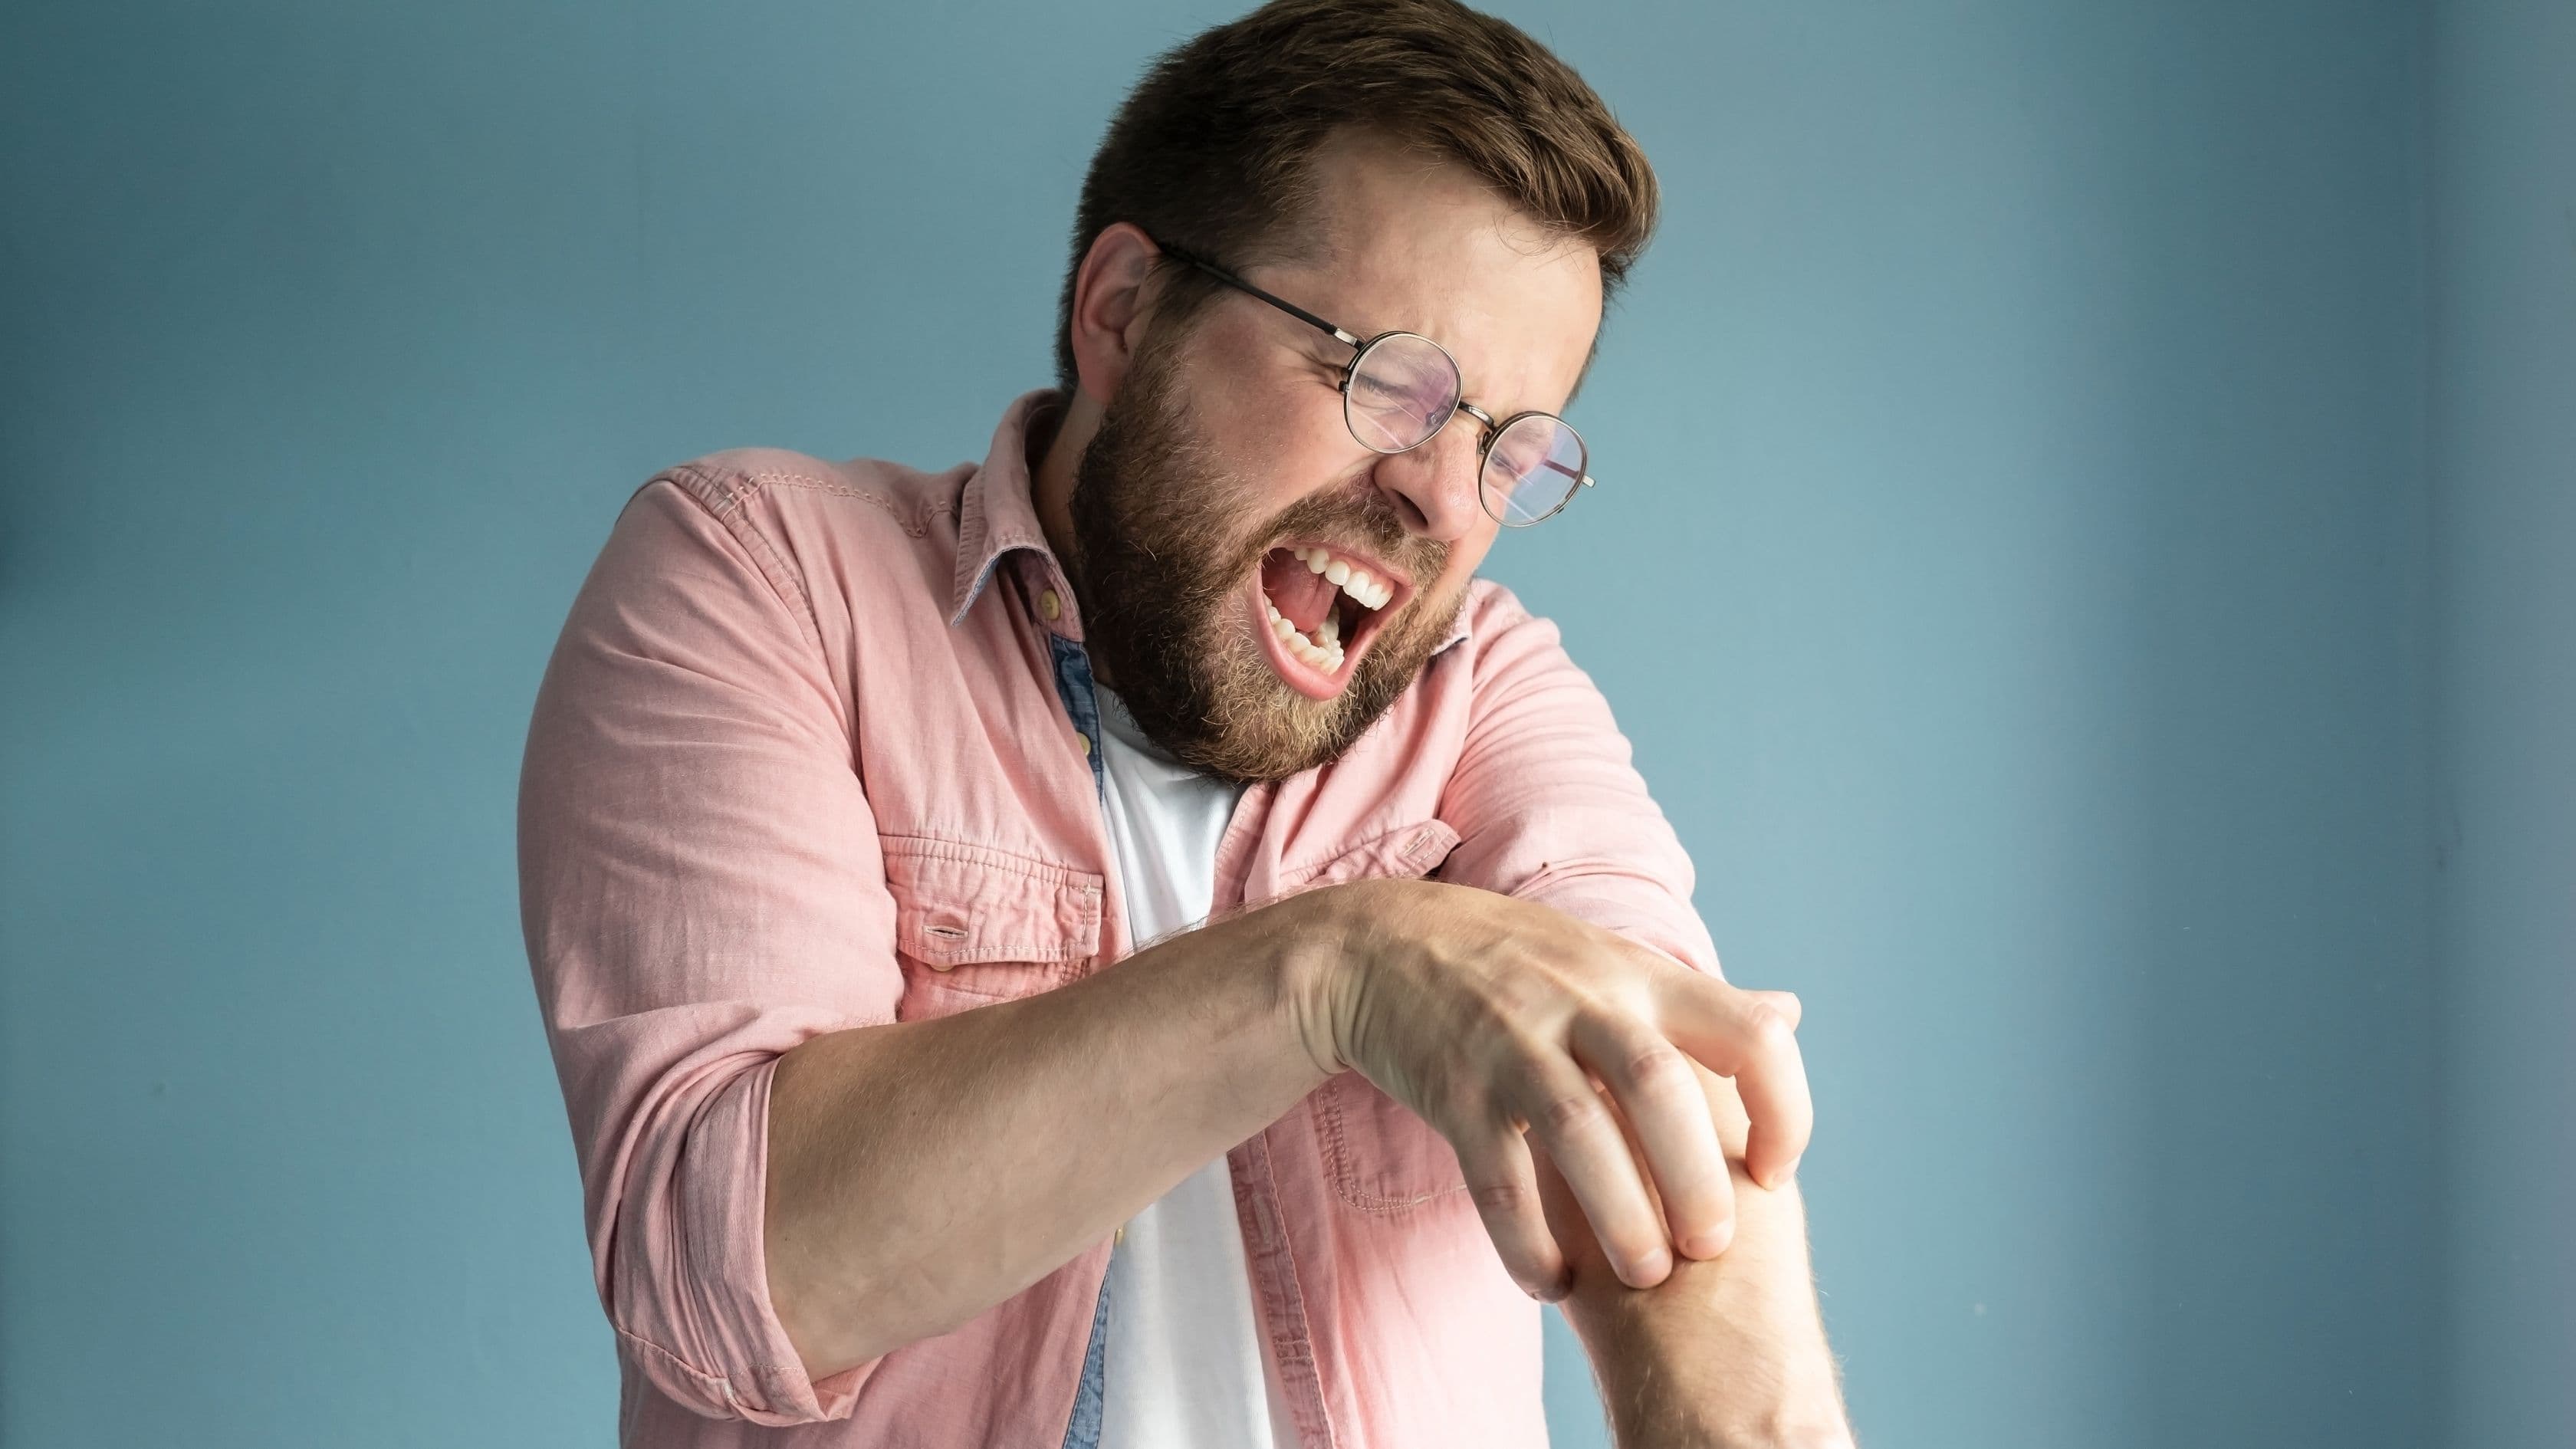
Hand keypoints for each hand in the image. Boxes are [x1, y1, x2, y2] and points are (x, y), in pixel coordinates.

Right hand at [1287, 878, 1811, 1299]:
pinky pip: (1495, 1176)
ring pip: (1579, 1133)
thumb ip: (1699, 998)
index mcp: (1641, 976)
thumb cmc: (1517, 964)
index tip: (1774, 1173)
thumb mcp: (1614, 960)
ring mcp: (1512, 1042)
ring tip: (1644, 1274)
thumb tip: (1792, 1013)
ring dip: (1621, 1216)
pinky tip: (1551, 1284)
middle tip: (1710, 1247)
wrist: (1378, 944)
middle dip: (1695, 1180)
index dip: (1783, 1109)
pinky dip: (1526, 1240)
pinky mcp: (1453, 1088)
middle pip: (1660, 1089)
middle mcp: (1583, 1002)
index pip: (1747, 1035)